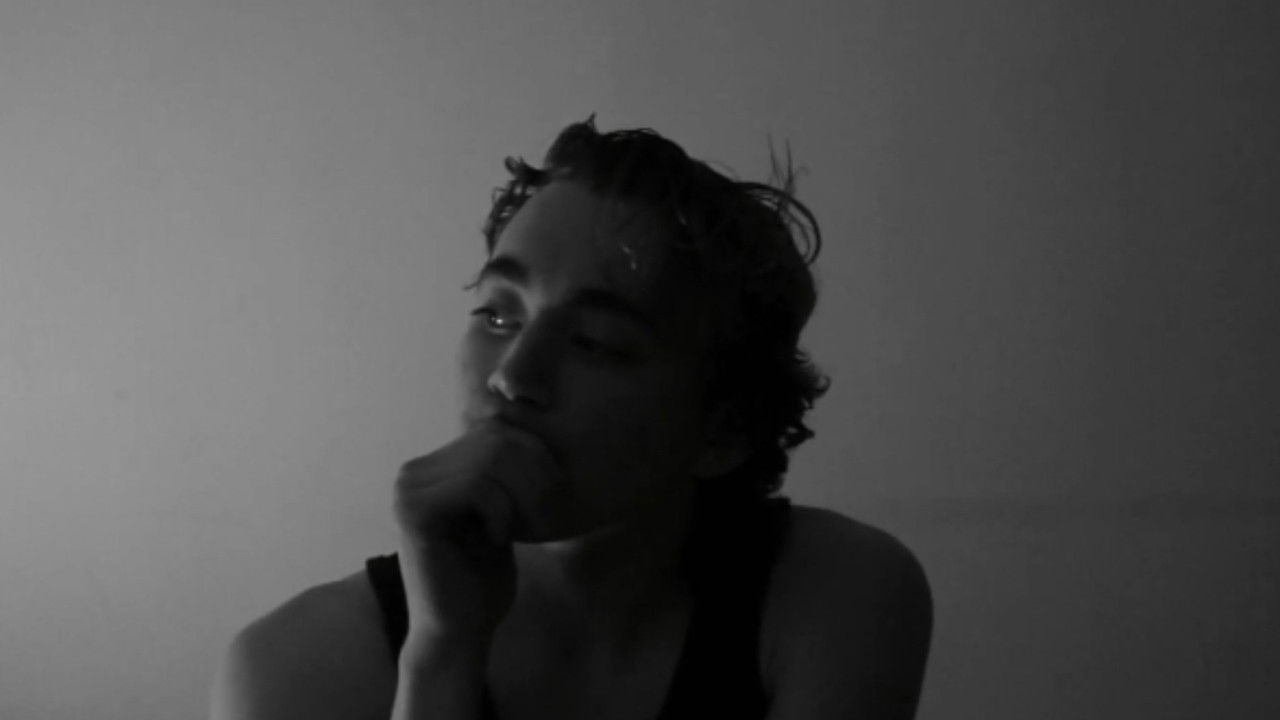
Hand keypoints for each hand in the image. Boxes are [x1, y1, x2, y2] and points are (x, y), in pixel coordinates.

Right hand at [392, 420, 569, 642]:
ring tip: (523, 528)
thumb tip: (532, 423)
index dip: (536, 455)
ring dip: (522, 495)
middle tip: (548, 514)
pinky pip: (476, 485)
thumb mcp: (502, 513)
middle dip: (535, 474)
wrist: (459, 631)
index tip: (555, 495)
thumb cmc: (483, 577)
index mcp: (433, 466)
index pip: (496, 429)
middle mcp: (413, 471)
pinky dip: (501, 511)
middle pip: (495, 438)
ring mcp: (407, 489)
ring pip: (489, 459)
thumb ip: (505, 472)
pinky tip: (497, 539)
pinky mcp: (412, 512)